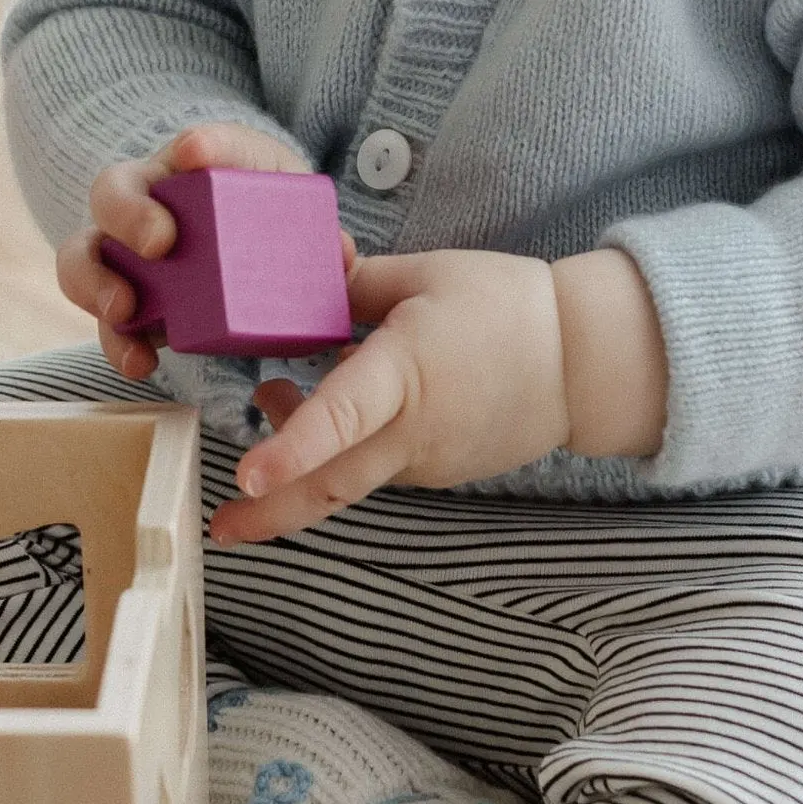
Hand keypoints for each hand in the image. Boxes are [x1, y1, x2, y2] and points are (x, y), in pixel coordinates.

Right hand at [57, 122, 350, 381]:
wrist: (242, 248)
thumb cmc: (266, 219)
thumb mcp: (296, 217)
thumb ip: (320, 232)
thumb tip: (340, 256)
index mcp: (196, 167)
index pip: (199, 143)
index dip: (200, 145)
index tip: (197, 153)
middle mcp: (147, 200)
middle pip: (112, 190)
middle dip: (127, 214)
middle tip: (159, 243)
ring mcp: (124, 253)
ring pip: (83, 254)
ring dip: (96, 282)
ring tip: (124, 310)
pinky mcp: (126, 304)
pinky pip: (105, 320)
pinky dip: (117, 342)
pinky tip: (140, 361)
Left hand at [211, 244, 667, 545]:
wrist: (584, 364)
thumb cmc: (509, 307)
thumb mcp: (426, 275)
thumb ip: (355, 281)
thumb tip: (304, 274)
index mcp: (407, 371)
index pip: (343, 414)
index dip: (293, 446)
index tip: (248, 477)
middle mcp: (412, 430)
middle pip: (332, 484)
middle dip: (269, 516)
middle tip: (218, 529)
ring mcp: (424, 460)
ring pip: (348, 475)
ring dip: (298, 463)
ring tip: (268, 414)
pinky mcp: (434, 471)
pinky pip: (376, 467)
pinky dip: (342, 452)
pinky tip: (336, 410)